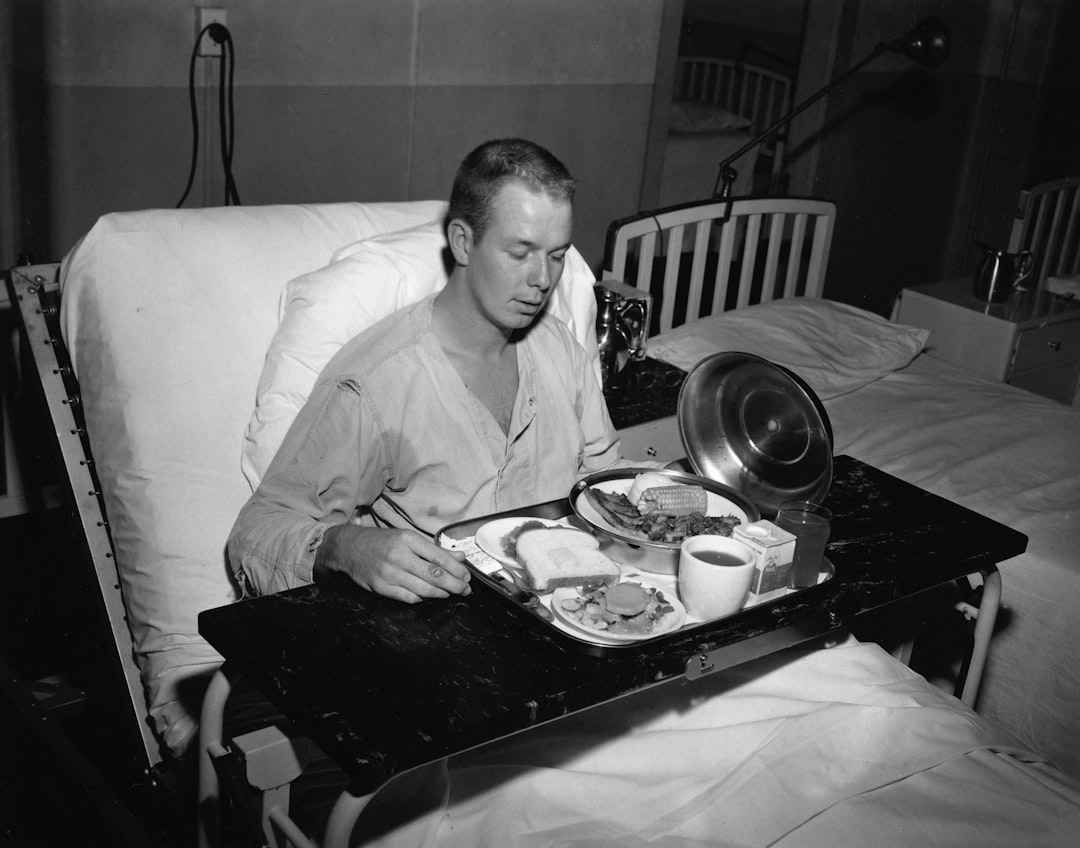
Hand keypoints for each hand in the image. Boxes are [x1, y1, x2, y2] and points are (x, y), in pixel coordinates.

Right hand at [314, 524, 471, 603]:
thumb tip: (460, 557)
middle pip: (434, 575)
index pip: (439, 557)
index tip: (467, 576)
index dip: (456, 569)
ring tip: (451, 593)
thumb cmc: (382, 542)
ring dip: (441, 594)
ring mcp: (388, 573)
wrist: (348, 548)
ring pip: (423, 588)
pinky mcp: (380, 587)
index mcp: (408, 540)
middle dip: (454, 584)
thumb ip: (435, 550)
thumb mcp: (408, 538)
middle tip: (465, 590)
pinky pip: (407, 597)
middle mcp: (399, 556)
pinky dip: (422, 598)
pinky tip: (430, 596)